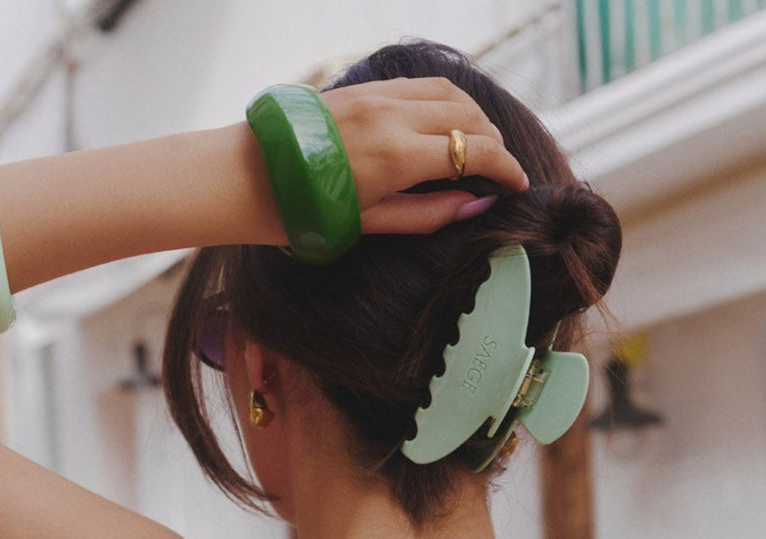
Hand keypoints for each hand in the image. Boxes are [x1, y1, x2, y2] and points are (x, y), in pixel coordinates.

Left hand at [320, 76, 528, 234]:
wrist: (247, 177)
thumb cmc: (304, 211)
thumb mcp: (371, 224)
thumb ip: (428, 214)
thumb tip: (476, 204)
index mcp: (396, 155)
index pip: (472, 151)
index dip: (505, 168)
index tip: (518, 185)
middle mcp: (392, 116)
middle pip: (467, 116)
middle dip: (494, 141)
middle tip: (501, 169)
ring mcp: (376, 95)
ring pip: (447, 92)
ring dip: (473, 116)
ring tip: (478, 145)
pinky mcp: (362, 87)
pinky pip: (419, 85)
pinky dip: (444, 102)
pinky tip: (446, 123)